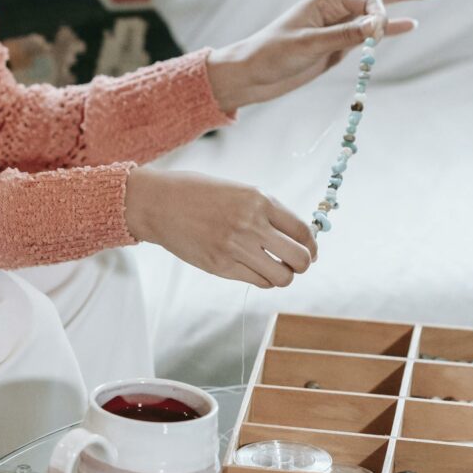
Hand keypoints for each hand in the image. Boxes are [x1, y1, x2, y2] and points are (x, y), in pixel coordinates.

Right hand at [124, 167, 316, 287]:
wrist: (160, 203)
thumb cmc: (199, 193)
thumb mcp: (239, 191)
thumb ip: (266, 211)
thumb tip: (296, 237)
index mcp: (259, 200)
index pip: (302, 231)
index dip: (312, 246)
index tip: (310, 251)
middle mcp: (251, 223)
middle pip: (299, 258)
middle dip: (302, 264)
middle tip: (295, 263)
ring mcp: (235, 247)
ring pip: (281, 277)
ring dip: (283, 275)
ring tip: (274, 268)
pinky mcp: (221, 266)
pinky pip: (258, 281)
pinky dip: (262, 278)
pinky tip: (254, 268)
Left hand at [207, 0, 442, 110]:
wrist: (250, 75)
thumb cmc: (270, 56)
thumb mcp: (306, 45)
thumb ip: (343, 35)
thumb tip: (378, 25)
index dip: (382, 15)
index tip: (376, 37)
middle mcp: (335, 7)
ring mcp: (338, 26)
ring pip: (376, 9)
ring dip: (403, 1)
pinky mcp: (338, 44)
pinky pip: (369, 32)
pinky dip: (390, 28)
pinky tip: (411, 25)